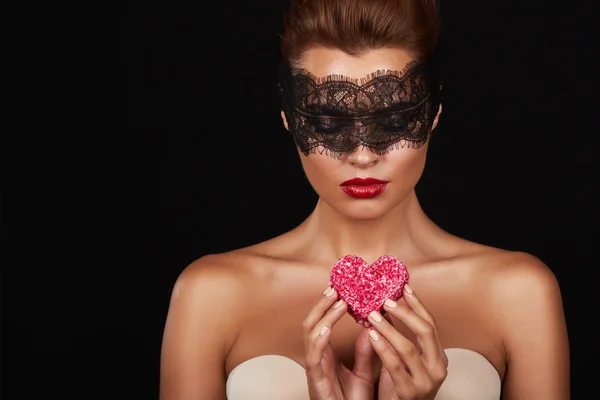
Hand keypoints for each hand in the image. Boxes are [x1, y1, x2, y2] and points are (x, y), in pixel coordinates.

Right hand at [303, 287, 375, 399]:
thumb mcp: (362, 373)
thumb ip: (365, 352)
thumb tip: (372, 328)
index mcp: (326, 354)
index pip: (322, 322)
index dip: (328, 305)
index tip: (340, 288)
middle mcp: (316, 357)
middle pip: (311, 322)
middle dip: (321, 304)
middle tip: (335, 288)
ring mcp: (314, 368)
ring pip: (309, 334)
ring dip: (322, 316)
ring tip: (337, 302)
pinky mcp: (315, 381)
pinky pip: (313, 357)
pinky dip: (318, 340)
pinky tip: (327, 329)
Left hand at [367, 284, 447, 399]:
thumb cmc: (402, 388)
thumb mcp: (407, 361)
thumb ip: (400, 339)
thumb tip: (386, 310)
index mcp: (439, 357)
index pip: (431, 324)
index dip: (418, 304)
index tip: (404, 288)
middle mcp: (437, 368)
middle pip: (425, 331)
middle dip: (405, 312)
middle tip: (386, 301)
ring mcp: (425, 381)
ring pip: (408, 347)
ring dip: (388, 329)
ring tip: (372, 316)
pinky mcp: (409, 392)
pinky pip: (394, 365)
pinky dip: (382, 348)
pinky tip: (371, 336)